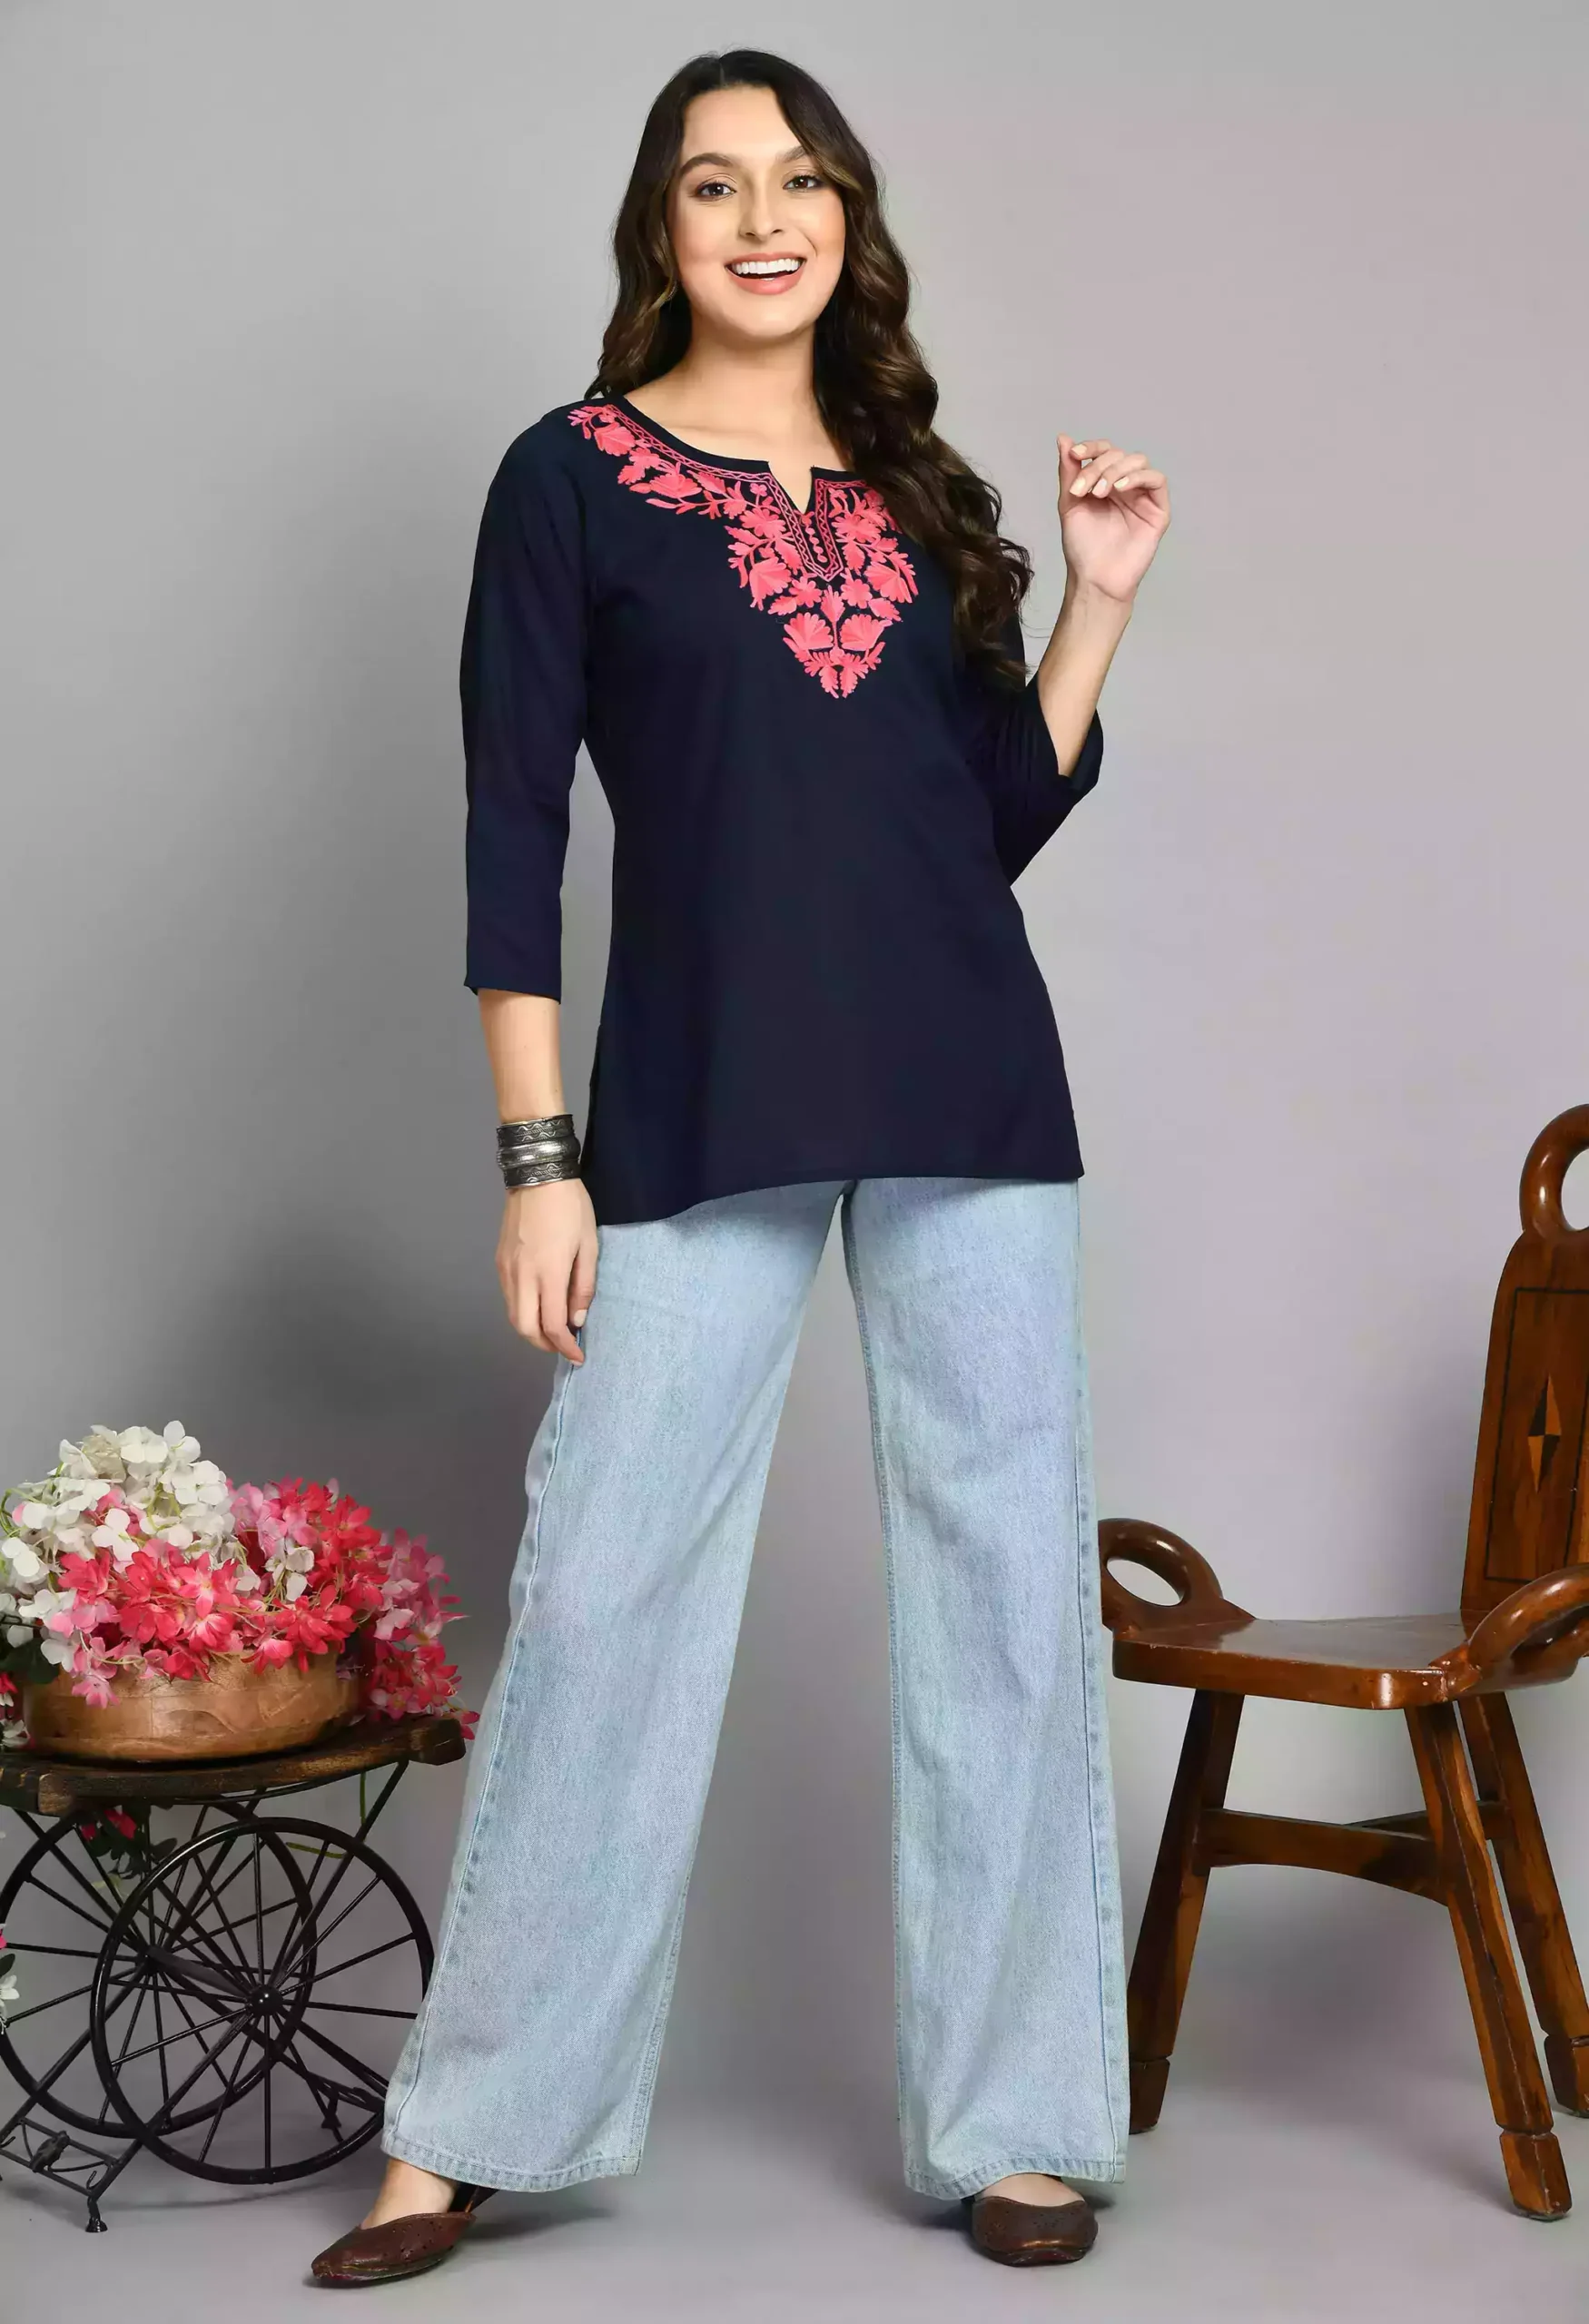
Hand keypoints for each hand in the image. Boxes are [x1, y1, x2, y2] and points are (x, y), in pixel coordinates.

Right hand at [495, 1177, 598, 1361]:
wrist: (537, 1176)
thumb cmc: (571, 1208)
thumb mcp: (589, 1245)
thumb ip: (583, 1286)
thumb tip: (577, 1319)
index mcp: (548, 1273)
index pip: (553, 1325)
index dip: (565, 1347)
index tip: (578, 1356)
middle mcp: (521, 1276)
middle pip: (525, 1329)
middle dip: (544, 1345)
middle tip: (564, 1345)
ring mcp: (506, 1269)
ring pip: (513, 1316)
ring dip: (532, 1330)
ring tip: (554, 1329)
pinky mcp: (499, 1261)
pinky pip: (508, 1298)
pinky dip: (523, 1311)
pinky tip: (539, 1306)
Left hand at [1056, 434, 1169, 605]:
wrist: (1095, 578)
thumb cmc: (1082, 547)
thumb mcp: (1070, 503)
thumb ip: (1069, 472)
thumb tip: (1063, 438)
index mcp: (1105, 482)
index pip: (1104, 451)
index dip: (1091, 447)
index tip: (1075, 454)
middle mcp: (1125, 486)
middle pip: (1118, 455)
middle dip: (1098, 467)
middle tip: (1083, 489)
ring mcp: (1143, 497)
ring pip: (1138, 462)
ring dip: (1116, 471)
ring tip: (1100, 492)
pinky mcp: (1158, 510)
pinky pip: (1156, 480)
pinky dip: (1137, 477)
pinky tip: (1119, 489)